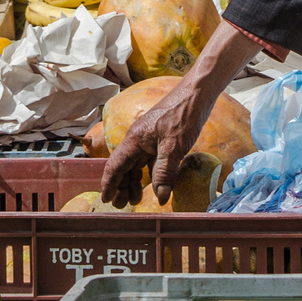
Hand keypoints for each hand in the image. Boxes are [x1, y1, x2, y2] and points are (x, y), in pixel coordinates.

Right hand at [99, 82, 203, 206]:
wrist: (196, 94)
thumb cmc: (183, 116)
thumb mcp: (174, 147)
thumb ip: (164, 173)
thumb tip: (160, 198)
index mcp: (134, 140)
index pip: (115, 165)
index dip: (109, 184)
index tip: (105, 200)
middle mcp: (137, 140)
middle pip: (123, 167)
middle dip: (120, 186)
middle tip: (122, 205)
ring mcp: (148, 139)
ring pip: (136, 164)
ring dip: (134, 182)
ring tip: (135, 199)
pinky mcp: (160, 139)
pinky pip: (148, 160)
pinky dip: (148, 173)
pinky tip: (153, 184)